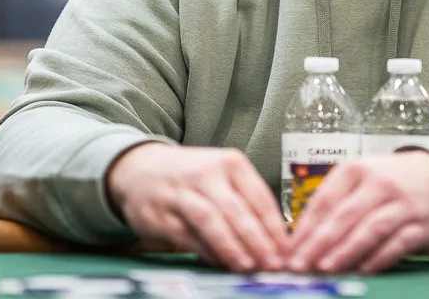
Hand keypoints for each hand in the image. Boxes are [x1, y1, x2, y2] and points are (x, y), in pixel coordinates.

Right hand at [106, 143, 287, 272]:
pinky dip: (205, 251)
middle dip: (258, 240)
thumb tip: (275, 241)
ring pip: (210, 220)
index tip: (287, 249)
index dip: (275, 226)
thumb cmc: (192, 176)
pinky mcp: (160, 213)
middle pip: (237, 209)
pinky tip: (220, 262)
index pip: (259, 196)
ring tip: (248, 266)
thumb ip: (247, 203)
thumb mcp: (223, 176)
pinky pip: (187, 235)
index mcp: (230, 163)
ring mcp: (181, 193)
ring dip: (231, 246)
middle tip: (272, 263)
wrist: (141, 169)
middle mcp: (206, 174)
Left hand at [287, 151, 428, 274]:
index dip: (305, 228)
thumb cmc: (388, 181)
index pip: (325, 200)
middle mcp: (380, 183)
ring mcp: (403, 205)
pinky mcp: (421, 225)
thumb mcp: (358, 179)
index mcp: (357, 169)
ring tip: (326, 267)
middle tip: (301, 264)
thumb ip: (332, 204)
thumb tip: (301, 240)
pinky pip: (398, 244)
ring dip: (346, 250)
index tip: (289, 251)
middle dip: (320, 243)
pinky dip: (379, 258)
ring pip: (371, 229)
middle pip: (346, 215)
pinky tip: (362, 270)